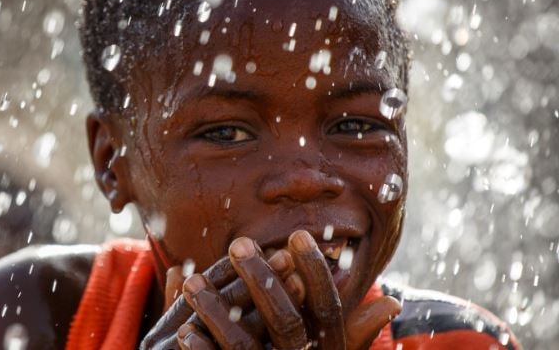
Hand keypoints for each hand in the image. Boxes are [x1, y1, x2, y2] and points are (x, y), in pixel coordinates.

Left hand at [173, 231, 401, 349]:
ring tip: (192, 280)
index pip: (327, 310)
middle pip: (284, 321)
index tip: (298, 236)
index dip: (315, 273)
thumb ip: (354, 334)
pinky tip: (183, 328)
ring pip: (243, 346)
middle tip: (239, 242)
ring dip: (216, 311)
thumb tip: (391, 303)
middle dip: (261, 280)